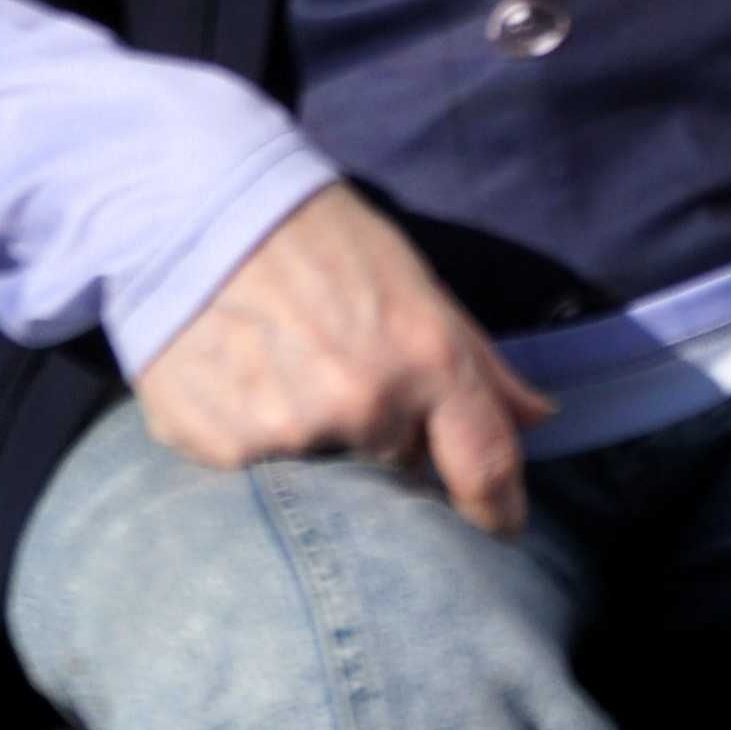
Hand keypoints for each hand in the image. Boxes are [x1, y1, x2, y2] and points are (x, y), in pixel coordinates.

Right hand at [136, 183, 556, 535]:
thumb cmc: (315, 233)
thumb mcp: (413, 278)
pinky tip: (245, 380)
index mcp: (423, 358)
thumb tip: (539, 419)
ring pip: (329, 474)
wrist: (191, 206)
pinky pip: (262, 467)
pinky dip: (261, 436)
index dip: (500, 508)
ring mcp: (288, 436)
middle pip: (400, 469)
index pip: (484, 466)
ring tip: (291, 371)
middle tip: (355, 385)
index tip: (502, 523)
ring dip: (324, 440)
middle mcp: (362, 408)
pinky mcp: (221, 450)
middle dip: (394, 444)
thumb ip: (479, 361)